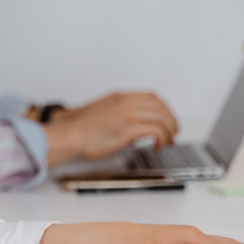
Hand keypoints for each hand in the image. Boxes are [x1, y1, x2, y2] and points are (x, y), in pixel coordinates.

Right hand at [44, 92, 177, 165]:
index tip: (167, 119)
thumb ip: (119, 113)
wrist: (70, 135)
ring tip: (167, 141)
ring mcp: (128, 114)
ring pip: (162, 118)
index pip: (152, 97)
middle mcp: (126, 102)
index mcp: (120, 97)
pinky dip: (162, 139)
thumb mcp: (103, 112)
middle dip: (171, 120)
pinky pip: (157, 131)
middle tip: (173, 132)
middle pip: (161, 107)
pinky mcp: (129, 128)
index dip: (164, 109)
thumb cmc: (81, 129)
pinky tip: (157, 147)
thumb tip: (131, 125)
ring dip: (169, 131)